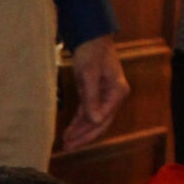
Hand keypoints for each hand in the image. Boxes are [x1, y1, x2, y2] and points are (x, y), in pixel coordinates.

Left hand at [62, 34, 130, 150]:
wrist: (91, 36)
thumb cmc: (92, 52)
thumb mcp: (89, 75)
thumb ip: (92, 98)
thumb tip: (96, 121)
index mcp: (117, 92)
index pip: (103, 118)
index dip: (87, 131)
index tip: (72, 139)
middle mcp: (114, 96)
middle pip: (100, 123)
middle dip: (84, 136)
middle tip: (68, 147)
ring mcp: (106, 96)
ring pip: (93, 120)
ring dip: (80, 131)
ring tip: (66, 143)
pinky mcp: (95, 94)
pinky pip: (88, 112)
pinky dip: (79, 121)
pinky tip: (69, 131)